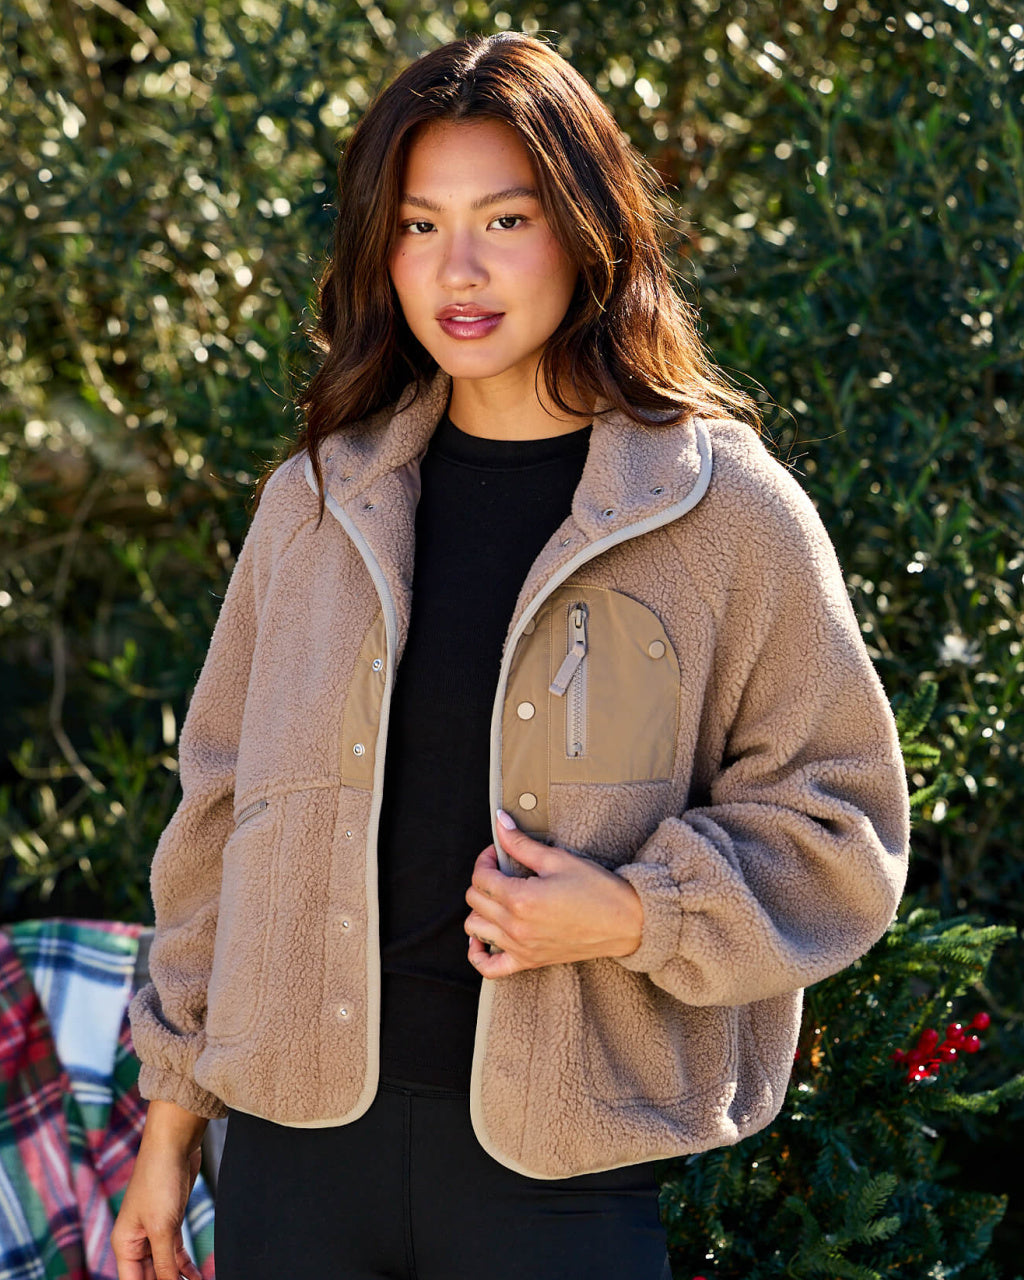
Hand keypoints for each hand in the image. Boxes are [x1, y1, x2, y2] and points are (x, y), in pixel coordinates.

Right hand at [111, 1101, 206, 1279]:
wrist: (174, 1142)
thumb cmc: (159, 1179)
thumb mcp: (162, 1228)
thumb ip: (164, 1263)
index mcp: (124, 1244)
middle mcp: (136, 1240)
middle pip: (149, 1276)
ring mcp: (154, 1231)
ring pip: (164, 1267)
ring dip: (178, 1279)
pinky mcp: (171, 1221)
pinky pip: (176, 1253)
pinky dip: (186, 1267)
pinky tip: (199, 1277)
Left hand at [464, 809, 643, 977]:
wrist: (626, 923)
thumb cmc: (596, 889)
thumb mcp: (558, 860)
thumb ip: (521, 843)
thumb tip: (499, 821)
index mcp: (521, 898)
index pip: (481, 877)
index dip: (486, 859)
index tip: (498, 852)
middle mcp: (516, 927)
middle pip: (474, 901)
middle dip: (483, 880)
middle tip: (501, 870)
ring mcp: (521, 947)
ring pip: (474, 929)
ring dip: (480, 910)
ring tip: (498, 898)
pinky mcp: (529, 962)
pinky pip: (489, 968)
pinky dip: (478, 954)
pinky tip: (482, 939)